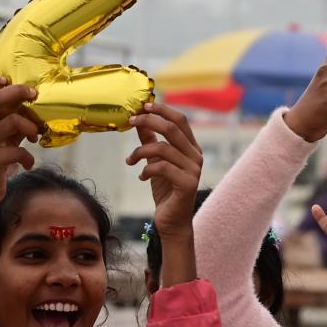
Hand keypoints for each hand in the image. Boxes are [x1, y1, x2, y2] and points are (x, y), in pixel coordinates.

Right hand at [0, 74, 39, 218]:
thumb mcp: (1, 140)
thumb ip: (12, 124)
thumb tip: (34, 108)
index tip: (7, 78)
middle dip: (18, 92)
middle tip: (34, 95)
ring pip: (11, 121)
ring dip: (31, 127)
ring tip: (35, 137)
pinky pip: (18, 151)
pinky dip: (29, 158)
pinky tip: (28, 164)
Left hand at [127, 102, 202, 233]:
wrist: (172, 221)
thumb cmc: (165, 190)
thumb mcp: (155, 161)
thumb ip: (150, 140)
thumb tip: (139, 121)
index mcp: (191, 147)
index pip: (180, 120)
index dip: (162, 110)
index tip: (143, 105)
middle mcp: (196, 156)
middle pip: (172, 128)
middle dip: (149, 121)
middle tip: (131, 121)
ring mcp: (194, 170)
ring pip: (163, 148)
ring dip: (140, 151)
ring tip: (130, 160)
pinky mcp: (187, 184)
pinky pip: (162, 167)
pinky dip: (146, 169)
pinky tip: (141, 176)